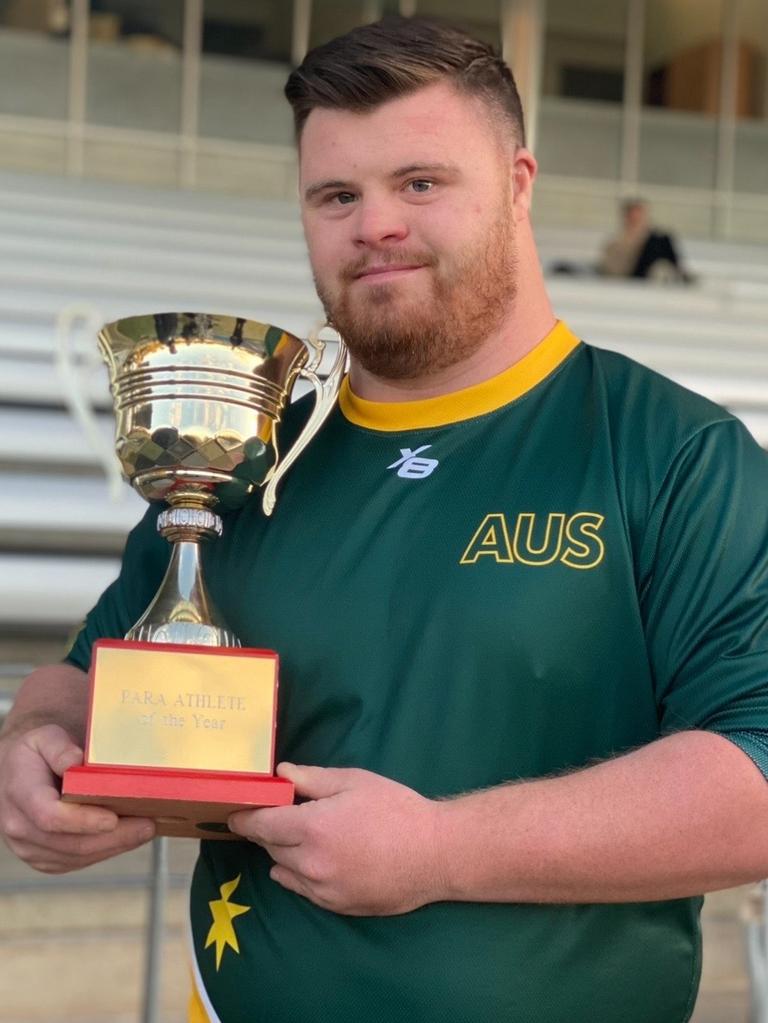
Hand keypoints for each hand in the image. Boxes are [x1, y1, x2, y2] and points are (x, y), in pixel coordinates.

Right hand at [0, 724, 154, 872]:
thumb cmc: (36, 753)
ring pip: (77, 856)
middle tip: (147, 826)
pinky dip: (106, 850)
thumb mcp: (45, 737)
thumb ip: (60, 748)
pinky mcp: (44, 858)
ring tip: (145, 830)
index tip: (113, 818)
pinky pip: (77, 861)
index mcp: (20, 793)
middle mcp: (20, 826)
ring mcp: (30, 847)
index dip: (83, 821)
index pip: (50, 816)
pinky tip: (128, 836)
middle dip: (113, 837)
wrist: (16, 773)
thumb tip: (75, 762)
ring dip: (114, 846)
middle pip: (70, 843)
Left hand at [228, 764, 444, 915]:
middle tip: (270, 816)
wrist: (435, 854)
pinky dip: (298, 874)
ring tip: (292, 837)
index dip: (244, 818)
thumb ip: (312, 779)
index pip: (261, 826)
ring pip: (285, 870)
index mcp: (312, 828)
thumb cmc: (396, 809)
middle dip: (267, 831)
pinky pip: (303, 890)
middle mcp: (310, 864)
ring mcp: (322, 890)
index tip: (232, 814)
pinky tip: (308, 862)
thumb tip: (281, 773)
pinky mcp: (336, 906)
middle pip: (270, 847)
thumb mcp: (354, 782)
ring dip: (282, 853)